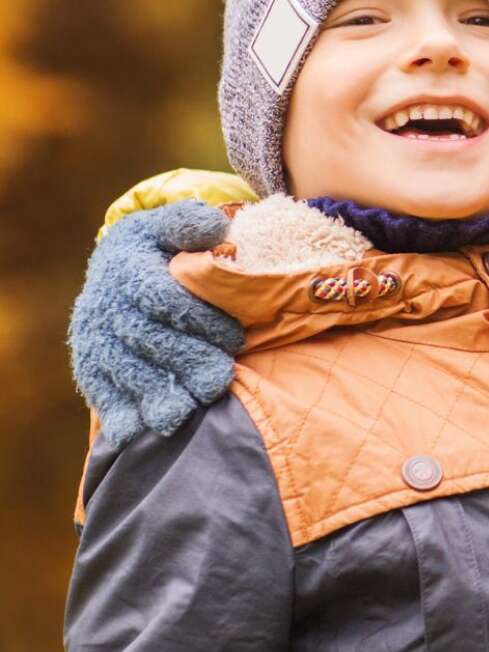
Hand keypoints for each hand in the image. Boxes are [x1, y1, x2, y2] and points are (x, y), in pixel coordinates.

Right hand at [69, 202, 244, 444]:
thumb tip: (216, 227)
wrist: (118, 268)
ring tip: (191, 408)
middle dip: (187, 362)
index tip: (235, 337)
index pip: (164, 299)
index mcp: (127, 268)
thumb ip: (192, 222)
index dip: (201, 321)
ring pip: (125, 371)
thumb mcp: (173, 224)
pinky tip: (147, 429)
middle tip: (219, 379)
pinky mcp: (91, 367)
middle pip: (147, 341)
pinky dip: (123, 415)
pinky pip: (103, 394)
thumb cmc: (161, 247)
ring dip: (158, 395)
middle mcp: (105, 305)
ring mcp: (96, 339)